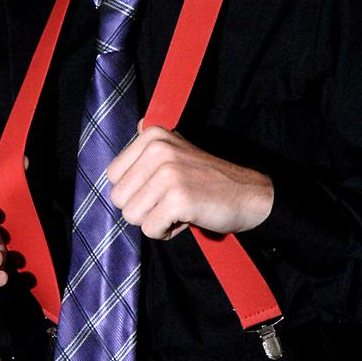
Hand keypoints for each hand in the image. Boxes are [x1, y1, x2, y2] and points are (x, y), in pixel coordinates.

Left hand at [106, 124, 273, 240]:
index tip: (159, 188)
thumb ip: (149, 145)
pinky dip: (166, 232)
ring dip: (154, 220)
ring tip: (177, 209)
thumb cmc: (207, 179)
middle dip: (141, 208)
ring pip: (131, 215)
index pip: (112, 175)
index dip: (134, 190)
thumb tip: (132, 129)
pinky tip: (185, 218)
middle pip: (118, 197)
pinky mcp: (178, 199)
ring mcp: (168, 173)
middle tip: (169, 201)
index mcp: (152, 135)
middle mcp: (157, 150)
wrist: (249, 195)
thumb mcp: (176, 149)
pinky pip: (150, 229)